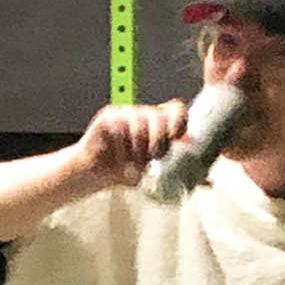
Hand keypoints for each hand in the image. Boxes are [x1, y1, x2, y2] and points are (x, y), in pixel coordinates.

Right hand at [70, 100, 188, 192]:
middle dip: (157, 141)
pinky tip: (118, 157)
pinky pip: (120, 127)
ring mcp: (124, 114)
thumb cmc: (121, 169)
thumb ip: (169, 150)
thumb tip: (191, 142)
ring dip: (137, 148)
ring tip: (131, 162)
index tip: (176, 136)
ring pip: (140, 123)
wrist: (92, 175)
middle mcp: (142, 115)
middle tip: (150, 157)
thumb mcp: (151, 164)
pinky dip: (121, 148)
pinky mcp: (107, 117)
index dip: (179, 121)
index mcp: (156, 124)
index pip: (176, 110)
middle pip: (159, 117)